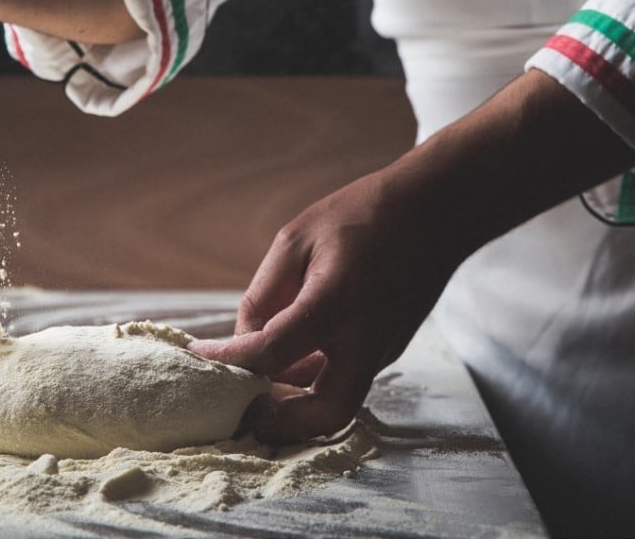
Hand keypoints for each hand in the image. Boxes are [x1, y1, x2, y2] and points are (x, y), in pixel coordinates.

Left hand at [190, 158, 461, 442]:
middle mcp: (365, 338)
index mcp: (335, 303)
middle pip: (323, 414)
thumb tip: (243, 340)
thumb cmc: (360, 215)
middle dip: (280, 424)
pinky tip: (290, 359)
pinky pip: (347, 377)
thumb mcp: (296, 239)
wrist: (436, 210)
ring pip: (337, 401)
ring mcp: (384, 348)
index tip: (198, 356)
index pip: (270, 352)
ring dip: (297, 402)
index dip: (229, 361)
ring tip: (256, 384)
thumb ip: (265, 294)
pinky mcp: (390, 347)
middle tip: (244, 409)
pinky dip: (315, 379)